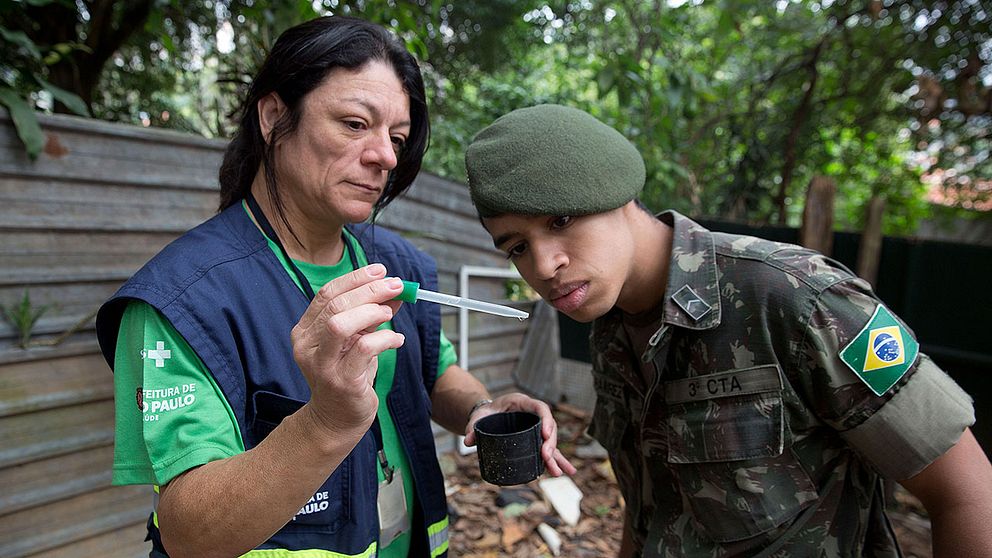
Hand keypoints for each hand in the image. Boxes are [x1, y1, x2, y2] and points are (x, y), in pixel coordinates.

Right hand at [291, 263, 405, 438]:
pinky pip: (364, 349)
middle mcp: (307, 346)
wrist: (337, 418)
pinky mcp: (341, 381)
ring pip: (340, 324)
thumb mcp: (356, 340)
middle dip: (369, 290)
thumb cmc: (347, 375)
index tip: (381, 270)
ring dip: (371, 312)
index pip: (327, 294)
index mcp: (305, 331)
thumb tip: (395, 291)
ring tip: (390, 313)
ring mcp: (321, 364)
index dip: (355, 278)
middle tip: (397, 286)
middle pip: (335, 305)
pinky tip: (397, 339)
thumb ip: (371, 315)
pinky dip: (385, 338)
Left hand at [463, 393, 577, 476]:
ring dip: (556, 457)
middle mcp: (532, 415)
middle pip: (548, 427)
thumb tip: (468, 441)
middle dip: (550, 444)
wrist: (487, 414)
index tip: (545, 435)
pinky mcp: (533, 439)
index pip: (540, 408)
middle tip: (546, 457)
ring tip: (562, 472)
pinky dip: (555, 461)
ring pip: (550, 442)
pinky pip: (547, 450)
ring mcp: (534, 428)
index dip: (546, 420)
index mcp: (522, 402)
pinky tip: (563, 471)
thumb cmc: (485, 412)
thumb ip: (473, 426)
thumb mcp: (479, 417)